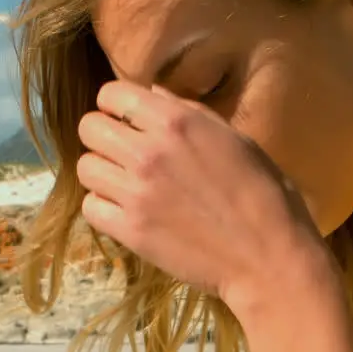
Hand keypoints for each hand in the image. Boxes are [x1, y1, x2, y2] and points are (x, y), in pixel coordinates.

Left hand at [75, 80, 331, 313]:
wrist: (268, 257)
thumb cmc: (265, 193)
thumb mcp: (235, 139)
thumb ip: (190, 113)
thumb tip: (153, 95)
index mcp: (176, 122)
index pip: (112, 94)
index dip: (116, 104)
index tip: (127, 119)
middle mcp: (148, 151)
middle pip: (89, 128)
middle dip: (103, 135)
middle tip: (124, 151)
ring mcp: (135, 193)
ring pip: (85, 167)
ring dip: (103, 172)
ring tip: (126, 183)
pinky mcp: (130, 230)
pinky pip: (91, 207)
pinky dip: (104, 207)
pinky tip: (127, 210)